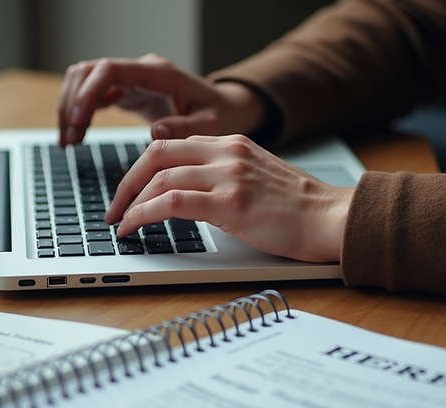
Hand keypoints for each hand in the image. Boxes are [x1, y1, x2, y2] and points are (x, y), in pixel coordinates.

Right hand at [58, 53, 264, 145]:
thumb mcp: (209, 125)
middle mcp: (140, 70)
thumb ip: (185, 127)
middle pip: (89, 72)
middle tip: (69, 139)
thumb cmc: (218, 115)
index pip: (111, 70)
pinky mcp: (126, 91)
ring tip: (68, 142)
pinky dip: (79, 113)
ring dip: (70, 108)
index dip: (89, 92)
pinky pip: (92, 94)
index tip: (78, 120)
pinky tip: (75, 136)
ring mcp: (130, 79)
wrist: (221, 109)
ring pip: (84, 80)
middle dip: (72, 103)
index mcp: (158, 73)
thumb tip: (157, 131)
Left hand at [105, 135, 353, 262]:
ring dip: (130, 203)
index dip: (142, 168)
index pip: (172, 145)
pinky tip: (135, 227)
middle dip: (126, 182)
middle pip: (155, 154)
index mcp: (232, 143)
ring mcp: (227, 175)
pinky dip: (143, 214)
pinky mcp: (229, 202)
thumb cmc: (299, 208)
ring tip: (120, 223)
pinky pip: (170, 201)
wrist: (331, 219)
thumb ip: (224, 175)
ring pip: (159, 177)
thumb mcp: (256, 177)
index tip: (130, 191)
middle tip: (115, 207)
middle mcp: (226, 152)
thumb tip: (188, 194)